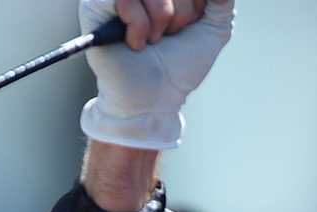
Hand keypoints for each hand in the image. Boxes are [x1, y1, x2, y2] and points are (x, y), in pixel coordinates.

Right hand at [78, 0, 235, 149]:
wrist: (156, 97)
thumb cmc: (181, 64)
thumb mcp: (214, 29)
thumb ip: (221, 1)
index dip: (194, 5)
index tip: (190, 24)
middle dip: (181, 12)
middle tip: (172, 34)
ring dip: (160, 19)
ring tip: (154, 40)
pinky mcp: (95, 6)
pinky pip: (123, 0)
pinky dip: (139, 25)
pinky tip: (136, 43)